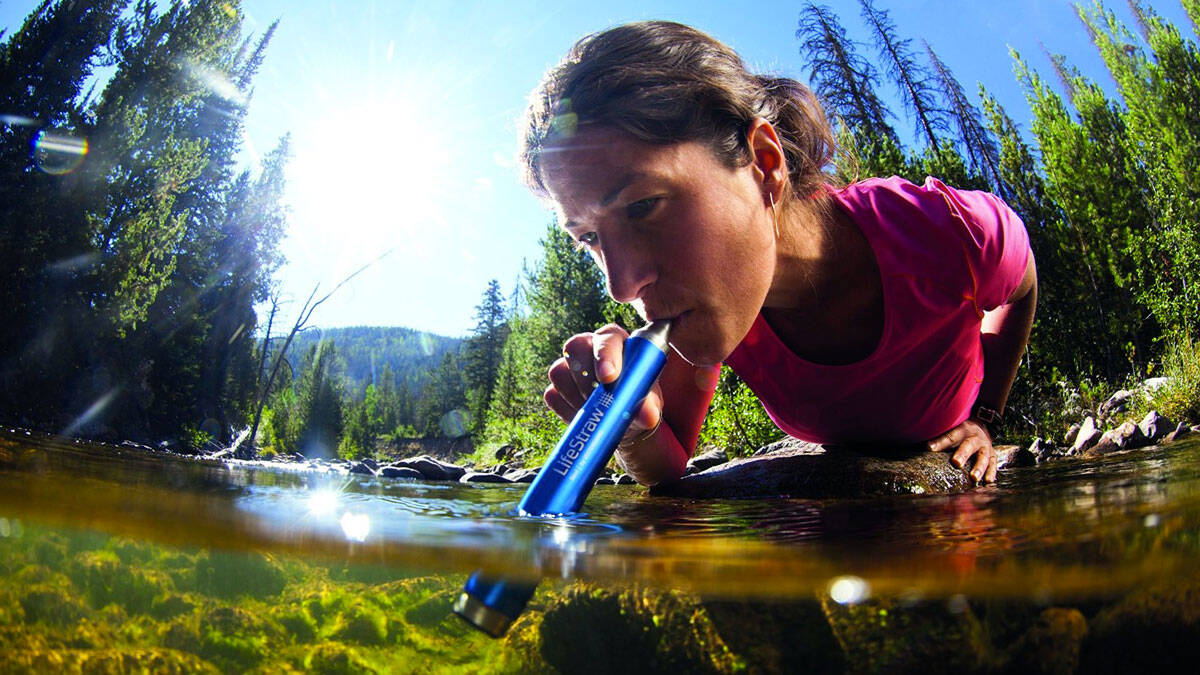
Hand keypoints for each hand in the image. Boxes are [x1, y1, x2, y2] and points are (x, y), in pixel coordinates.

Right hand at [544, 324, 663, 443]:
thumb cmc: (639, 401)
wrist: (622, 420)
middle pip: (575, 347)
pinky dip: (568, 411)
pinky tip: (586, 419)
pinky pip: (553, 396)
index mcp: (616, 342)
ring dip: (578, 397)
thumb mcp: (648, 403)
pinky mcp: (555, 388)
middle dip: (586, 377)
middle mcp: (589, 347)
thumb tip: (647, 416)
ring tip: (599, 413)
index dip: (605, 355)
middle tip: (600, 401)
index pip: (607, 338)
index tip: (609, 377)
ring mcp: (568, 367)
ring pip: (560, 372)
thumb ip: (649, 405)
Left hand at [927, 418, 996, 483]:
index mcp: (962, 430)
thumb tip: (921, 447)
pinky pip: (993, 464)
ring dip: (979, 467)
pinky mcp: (993, 455)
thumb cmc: (961, 433)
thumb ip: (939, 439)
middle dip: (962, 454)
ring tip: (974, 478)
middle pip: (968, 445)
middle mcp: (975, 438)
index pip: (950, 436)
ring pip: (983, 456)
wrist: (983, 427)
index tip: (929, 448)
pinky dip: (991, 472)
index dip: (940, 442)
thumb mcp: (952, 430)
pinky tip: (988, 481)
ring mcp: (986, 447)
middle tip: (956, 463)